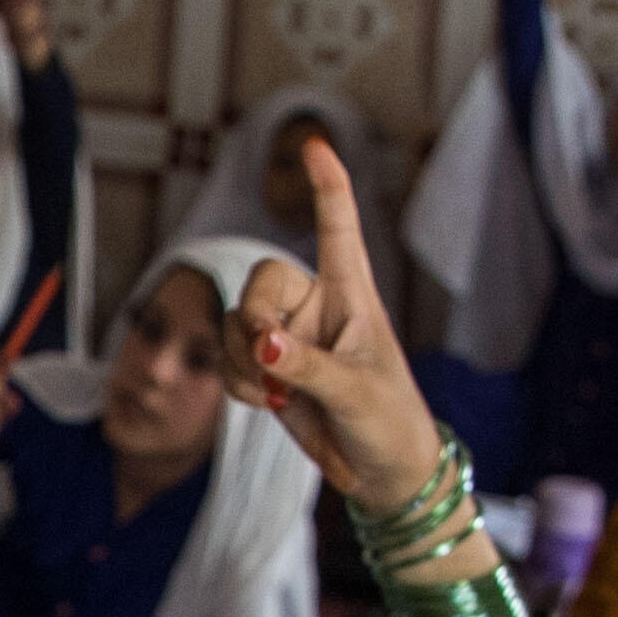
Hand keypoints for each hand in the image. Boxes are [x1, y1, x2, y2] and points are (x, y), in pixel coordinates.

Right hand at [220, 145, 463, 525]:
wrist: (381, 471)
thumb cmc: (388, 421)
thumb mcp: (355, 392)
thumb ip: (307, 366)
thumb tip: (262, 342)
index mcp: (354, 294)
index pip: (338, 228)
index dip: (327, 186)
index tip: (315, 145)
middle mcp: (316, 307)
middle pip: (262, 281)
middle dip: (254, 319)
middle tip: (267, 357)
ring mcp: (287, 338)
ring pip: (236, 325)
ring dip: (243, 362)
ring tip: (276, 397)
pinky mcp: (266, 371)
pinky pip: (229, 360)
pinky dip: (238, 383)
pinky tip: (266, 404)